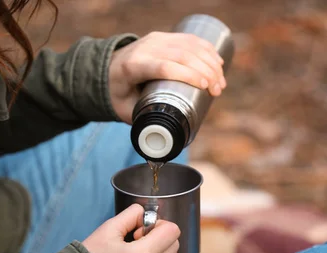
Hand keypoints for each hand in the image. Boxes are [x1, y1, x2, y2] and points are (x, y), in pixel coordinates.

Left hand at [109, 32, 226, 122]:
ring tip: (220, 83)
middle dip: (205, 71)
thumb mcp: (125, 111)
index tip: (204, 87)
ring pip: (189, 45)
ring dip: (210, 62)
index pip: (163, 66)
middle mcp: (145, 48)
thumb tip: (165, 141)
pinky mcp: (164, 37)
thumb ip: (143, 123)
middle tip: (217, 90)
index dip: (187, 74)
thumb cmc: (119, 95)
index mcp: (133, 66)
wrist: (106, 70)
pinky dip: (207, 50)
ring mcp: (155, 40)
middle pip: (181, 55)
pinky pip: (189, 39)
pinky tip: (218, 63)